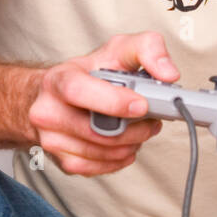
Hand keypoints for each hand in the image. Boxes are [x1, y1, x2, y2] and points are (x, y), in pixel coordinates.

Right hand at [28, 32, 173, 175]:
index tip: (141, 105)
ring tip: (139, 129)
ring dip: (131, 144)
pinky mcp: (61, 161)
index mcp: (58, 79)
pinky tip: (125, 144)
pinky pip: (98, 168)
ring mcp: (52, 139)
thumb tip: (168, 73)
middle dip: (134, 128)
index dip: (112, 101)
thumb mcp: (116, 50)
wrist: (52, 97)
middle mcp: (48, 111)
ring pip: (102, 152)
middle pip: (96, 130)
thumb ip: (147, 48)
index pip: (79, 91)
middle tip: (152, 119)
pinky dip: (120, 158)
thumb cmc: (86, 74)